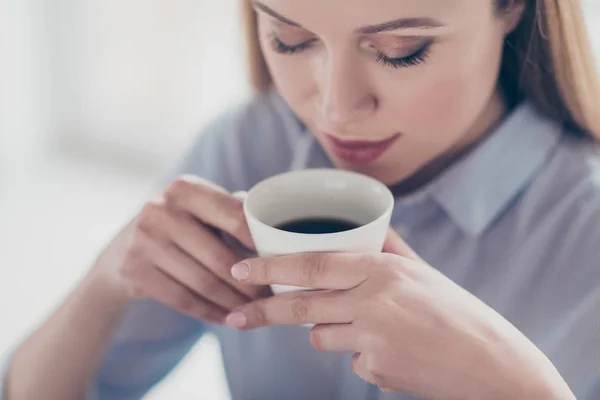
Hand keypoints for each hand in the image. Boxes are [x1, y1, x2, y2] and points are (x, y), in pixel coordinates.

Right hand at [92, 175, 268, 323]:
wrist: (121, 249)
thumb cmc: (179, 226)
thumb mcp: (199, 209)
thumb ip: (232, 213)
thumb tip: (278, 230)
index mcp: (185, 188)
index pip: (235, 217)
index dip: (261, 243)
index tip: (282, 263)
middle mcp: (161, 209)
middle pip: (220, 258)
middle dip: (251, 284)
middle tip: (270, 298)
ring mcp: (144, 239)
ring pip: (203, 283)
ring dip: (233, 303)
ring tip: (253, 311)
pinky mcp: (133, 269)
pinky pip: (183, 299)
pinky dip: (209, 312)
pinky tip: (226, 318)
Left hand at [225, 231, 573, 399]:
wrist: (492, 365)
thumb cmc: (456, 313)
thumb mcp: (420, 273)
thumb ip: (383, 250)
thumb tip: (352, 228)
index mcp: (382, 269)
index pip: (312, 263)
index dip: (270, 266)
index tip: (239, 270)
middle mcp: (373, 300)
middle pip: (302, 307)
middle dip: (263, 312)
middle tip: (236, 317)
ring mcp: (373, 338)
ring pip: (321, 336)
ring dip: (331, 331)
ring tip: (378, 328)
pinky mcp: (375, 370)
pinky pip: (350, 359)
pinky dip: (362, 354)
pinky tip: (396, 352)